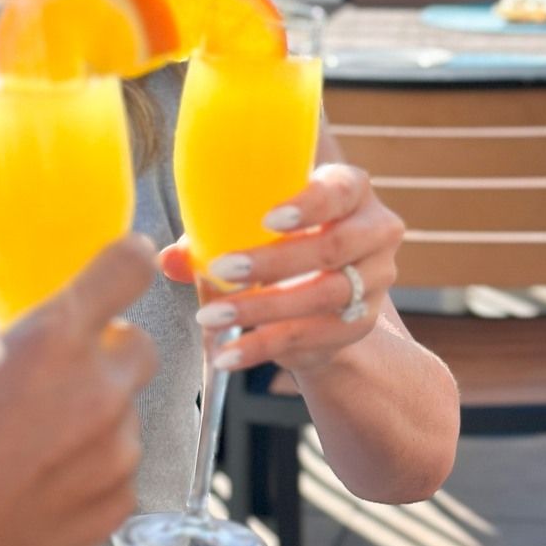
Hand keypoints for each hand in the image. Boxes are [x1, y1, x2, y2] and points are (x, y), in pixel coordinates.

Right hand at [0, 236, 160, 545]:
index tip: (121, 268)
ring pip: (127, 411)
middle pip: (140, 345)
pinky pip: (120, 467)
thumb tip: (49, 328)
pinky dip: (92, 472)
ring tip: (32, 451)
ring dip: (95, 420)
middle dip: (107, 356)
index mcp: (51, 341)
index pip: (128, 267)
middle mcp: (96, 389)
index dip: (125, 264)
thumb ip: (16, 342)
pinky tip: (40, 488)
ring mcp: (114, 450)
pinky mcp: (118, 501)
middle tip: (58, 382)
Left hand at [161, 164, 402, 375]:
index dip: (309, 204)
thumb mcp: (253, 226)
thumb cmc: (281, 239)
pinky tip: (228, 355)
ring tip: (211, 318)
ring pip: (324, 295)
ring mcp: (374, 280)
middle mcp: (376, 231)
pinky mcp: (361, 323)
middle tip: (220, 269)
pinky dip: (264, 347)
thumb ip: (211, 237)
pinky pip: (313, 336)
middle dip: (274, 261)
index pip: (340, 191)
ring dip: (262, 308)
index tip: (267, 219)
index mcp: (351, 190)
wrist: (322, 294)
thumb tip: (169, 258)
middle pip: (333, 247)